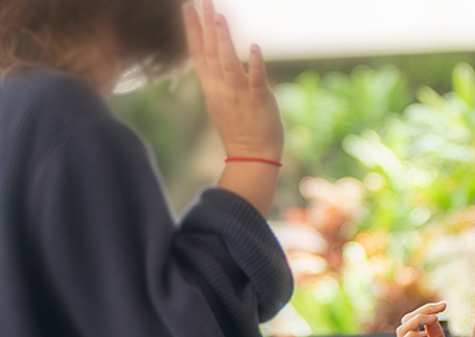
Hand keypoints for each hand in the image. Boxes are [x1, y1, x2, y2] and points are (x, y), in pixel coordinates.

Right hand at [184, 0, 281, 161]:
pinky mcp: (259, 101)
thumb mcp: (222, 100)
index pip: (198, 53)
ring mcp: (239, 94)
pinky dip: (256, 64)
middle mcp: (221, 87)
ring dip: (223, 40)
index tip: (187, 8)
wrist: (251, 155)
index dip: (193, 29)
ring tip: (219, 17)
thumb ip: (219, 79)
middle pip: (209, 52)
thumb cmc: (239, 128)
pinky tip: (254, 46)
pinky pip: (257, 80)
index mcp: (211, 86)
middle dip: (204, 25)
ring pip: (228, 63)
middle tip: (201, 1)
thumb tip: (217, 60)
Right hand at [396, 303, 447, 336]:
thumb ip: (438, 336)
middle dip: (422, 310)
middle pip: (406, 320)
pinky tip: (424, 335)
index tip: (445, 305)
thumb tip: (436, 316)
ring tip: (433, 319)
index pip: (416, 318)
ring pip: (402, 329)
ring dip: (417, 321)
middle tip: (439, 308)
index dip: (428, 309)